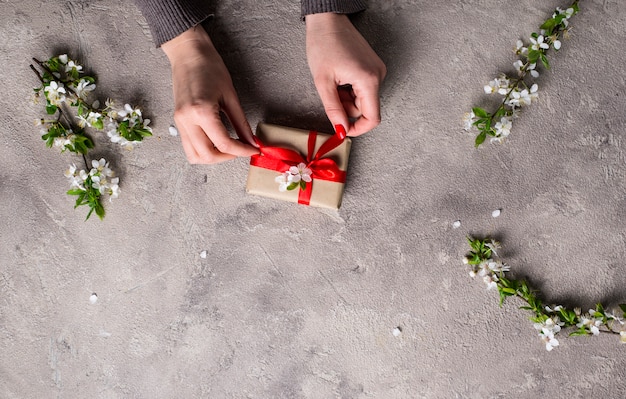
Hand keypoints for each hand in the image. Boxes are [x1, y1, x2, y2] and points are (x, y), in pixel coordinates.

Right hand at [162, 26, 258, 163]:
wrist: (188, 53)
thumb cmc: (209, 67)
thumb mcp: (231, 95)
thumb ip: (241, 122)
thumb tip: (251, 141)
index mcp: (201, 112)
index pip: (223, 144)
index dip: (242, 151)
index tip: (253, 149)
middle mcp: (187, 121)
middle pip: (208, 156)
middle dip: (228, 157)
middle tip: (242, 149)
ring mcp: (179, 123)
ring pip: (195, 156)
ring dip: (214, 157)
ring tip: (228, 147)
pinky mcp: (178, 122)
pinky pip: (189, 147)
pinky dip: (204, 150)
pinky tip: (216, 141)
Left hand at [306, 13, 385, 136]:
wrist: (327, 21)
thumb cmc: (323, 45)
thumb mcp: (323, 82)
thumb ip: (334, 109)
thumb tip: (342, 130)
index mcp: (368, 80)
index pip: (372, 118)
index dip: (358, 129)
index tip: (343, 129)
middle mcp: (378, 76)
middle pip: (365, 108)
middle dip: (346, 108)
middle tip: (331, 92)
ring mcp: (377, 71)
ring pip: (363, 99)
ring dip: (347, 98)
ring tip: (334, 81)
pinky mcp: (373, 68)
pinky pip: (363, 89)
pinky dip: (350, 89)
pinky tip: (340, 76)